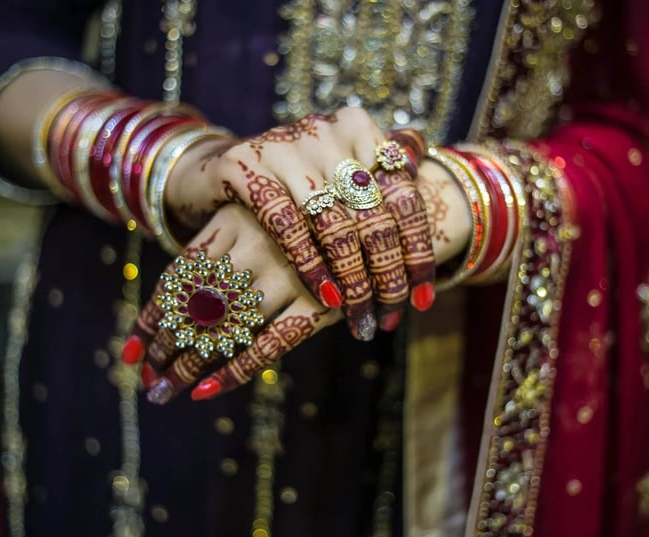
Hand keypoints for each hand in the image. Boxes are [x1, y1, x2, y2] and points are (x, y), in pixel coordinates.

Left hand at [124, 203, 342, 402]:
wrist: (378, 211)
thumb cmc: (307, 219)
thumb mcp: (261, 216)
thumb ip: (223, 250)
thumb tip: (169, 307)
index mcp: (235, 220)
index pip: (179, 277)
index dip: (153, 318)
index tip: (133, 352)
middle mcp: (258, 246)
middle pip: (196, 308)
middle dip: (166, 350)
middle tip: (148, 382)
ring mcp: (289, 276)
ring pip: (225, 329)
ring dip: (189, 365)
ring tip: (165, 392)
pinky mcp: (319, 304)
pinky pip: (269, 345)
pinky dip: (236, 371)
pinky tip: (207, 391)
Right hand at [166, 108, 435, 338]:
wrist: (221, 165)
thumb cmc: (294, 181)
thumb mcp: (340, 176)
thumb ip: (383, 193)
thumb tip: (428, 256)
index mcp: (361, 129)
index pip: (405, 197)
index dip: (418, 252)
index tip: (423, 298)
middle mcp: (327, 131)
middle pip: (374, 216)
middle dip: (387, 276)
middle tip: (388, 316)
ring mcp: (286, 146)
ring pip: (336, 226)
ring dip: (353, 282)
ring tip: (360, 320)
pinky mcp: (246, 165)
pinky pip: (288, 227)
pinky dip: (311, 266)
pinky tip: (327, 298)